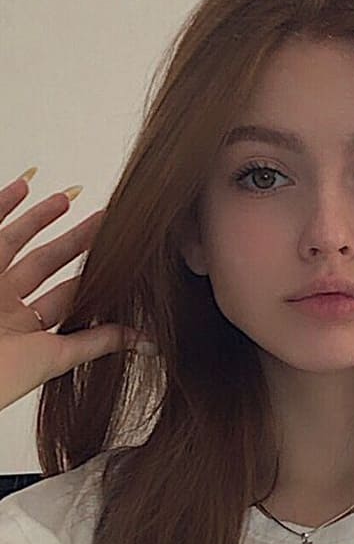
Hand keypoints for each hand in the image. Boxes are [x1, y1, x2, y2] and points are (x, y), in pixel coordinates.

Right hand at [0, 171, 153, 411]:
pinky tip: (24, 186)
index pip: (68, 293)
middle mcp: (4, 305)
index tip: (120, 252)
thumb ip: (97, 343)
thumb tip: (148, 342)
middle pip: (46, 263)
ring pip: (16, 243)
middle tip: (105, 219)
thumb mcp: (55, 357)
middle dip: (77, 240)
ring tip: (68, 198)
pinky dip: (3, 205)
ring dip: (40, 218)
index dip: (94, 272)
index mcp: (27, 329)